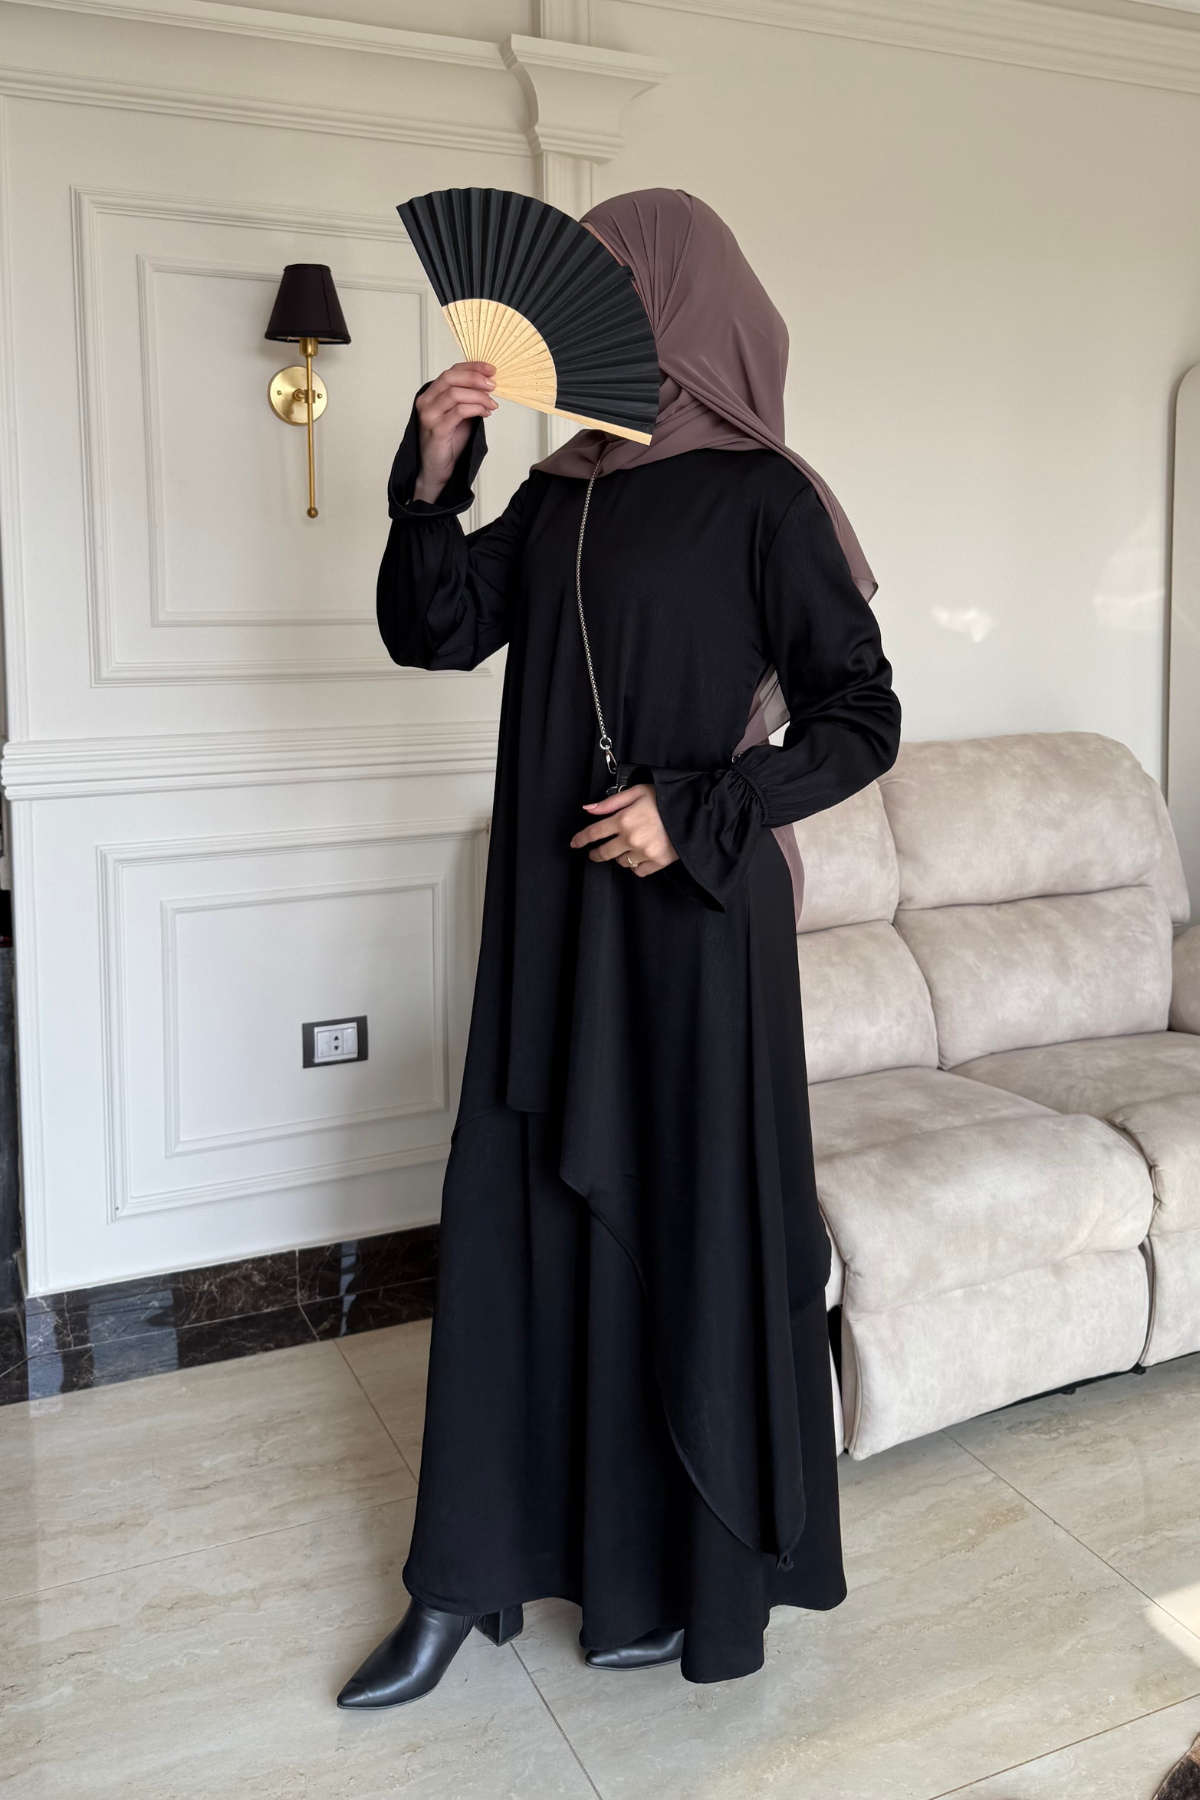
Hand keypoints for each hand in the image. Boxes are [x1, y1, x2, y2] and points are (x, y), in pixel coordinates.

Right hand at [413, 361, 496, 502]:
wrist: (437, 468)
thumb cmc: (448, 442)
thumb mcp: (460, 414)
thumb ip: (468, 398)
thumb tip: (488, 385)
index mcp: (431, 394)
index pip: (451, 371)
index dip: (472, 367)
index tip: (490, 369)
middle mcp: (427, 401)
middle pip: (451, 378)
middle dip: (475, 378)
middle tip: (493, 385)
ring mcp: (429, 415)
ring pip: (455, 394)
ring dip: (479, 397)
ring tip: (491, 405)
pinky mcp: (436, 430)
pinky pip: (459, 412)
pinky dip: (475, 409)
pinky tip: (485, 413)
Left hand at [569, 783, 678, 876]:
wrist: (695, 812)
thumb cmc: (667, 797)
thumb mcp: (638, 791)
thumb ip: (611, 802)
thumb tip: (588, 809)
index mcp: (624, 819)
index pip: (594, 832)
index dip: (581, 839)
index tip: (575, 843)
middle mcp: (631, 838)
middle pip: (604, 852)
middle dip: (596, 854)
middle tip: (594, 853)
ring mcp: (644, 852)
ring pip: (621, 862)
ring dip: (620, 856)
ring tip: (627, 847)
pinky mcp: (658, 862)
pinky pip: (638, 870)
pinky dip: (635, 865)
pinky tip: (639, 856)